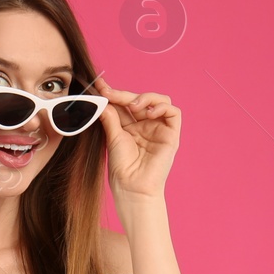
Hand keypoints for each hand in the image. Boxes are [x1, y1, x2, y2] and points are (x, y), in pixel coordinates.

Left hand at [96, 75, 179, 202]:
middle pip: (140, 100)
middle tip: (110, 93)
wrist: (132, 187)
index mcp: (130, 127)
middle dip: (124, 94)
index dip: (114, 94)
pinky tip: (148, 112)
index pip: (124, 104)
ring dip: (145, 97)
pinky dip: (161, 107)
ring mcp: (159, 129)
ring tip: (132, 105)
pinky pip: (173, 112)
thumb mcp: (113, 137)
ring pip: (159, 101)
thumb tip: (103, 98)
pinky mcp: (171, 135)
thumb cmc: (122, 167)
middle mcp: (145, 126)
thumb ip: (110, 116)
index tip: (100, 86)